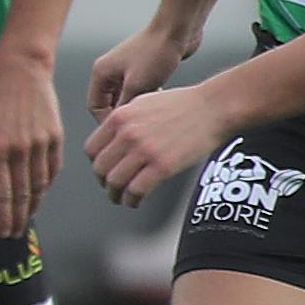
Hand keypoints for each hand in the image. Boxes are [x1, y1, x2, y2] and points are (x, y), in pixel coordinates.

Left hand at [0, 55, 64, 239]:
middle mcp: (20, 150)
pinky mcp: (56, 137)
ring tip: (27, 217)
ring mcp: (41, 144)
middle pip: (22, 195)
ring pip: (39, 185)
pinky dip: (46, 184)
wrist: (22, 70)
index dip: (3, 216)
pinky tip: (40, 193)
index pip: (2, 194)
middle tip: (15, 233)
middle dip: (18, 218)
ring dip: (33, 205)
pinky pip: (53, 169)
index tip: (3, 233)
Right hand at [86, 21, 193, 120]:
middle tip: (138, 125)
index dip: (107, 122)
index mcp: (101, 72)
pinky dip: (146, 99)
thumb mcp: (137, 85)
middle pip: (109, 103)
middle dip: (124, 114)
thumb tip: (119, 126)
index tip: (122, 133)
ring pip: (126, 98)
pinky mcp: (141, 69)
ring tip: (150, 112)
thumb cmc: (156, 51)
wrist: (177, 30)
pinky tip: (159, 101)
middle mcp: (110, 70)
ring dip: (137, 106)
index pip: (94, 106)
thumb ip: (124, 107)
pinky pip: (138, 91)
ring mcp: (126, 69)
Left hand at [86, 80, 228, 206]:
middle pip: (100, 168)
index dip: (96, 164)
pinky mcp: (162, 166)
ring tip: (122, 198)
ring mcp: (144, 151)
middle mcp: (127, 134)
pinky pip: (136, 190)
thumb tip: (112, 139)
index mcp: (120, 117)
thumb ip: (124, 121)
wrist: (213, 108)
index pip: (91, 149)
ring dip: (115, 195)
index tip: (102, 170)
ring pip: (115, 182)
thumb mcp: (143, 103)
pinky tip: (136, 201)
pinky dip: (132, 200)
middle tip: (110, 188)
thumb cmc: (184, 104)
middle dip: (103, 182)